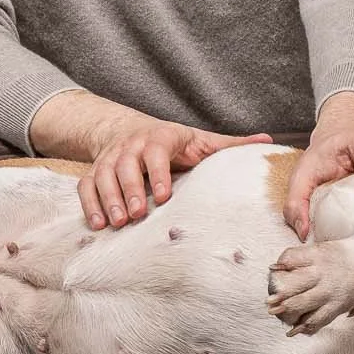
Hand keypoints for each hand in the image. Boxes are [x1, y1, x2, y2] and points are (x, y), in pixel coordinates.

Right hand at [79, 112, 271, 229]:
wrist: (127, 129)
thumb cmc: (173, 143)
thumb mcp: (201, 140)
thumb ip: (230, 144)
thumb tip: (267, 141)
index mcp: (160, 137)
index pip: (156, 150)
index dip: (158, 171)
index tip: (164, 196)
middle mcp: (131, 145)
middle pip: (126, 164)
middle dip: (130, 189)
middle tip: (136, 214)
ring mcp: (110, 158)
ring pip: (103, 175)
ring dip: (109, 198)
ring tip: (117, 222)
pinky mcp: (95, 170)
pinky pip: (86, 185)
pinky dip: (89, 203)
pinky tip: (98, 223)